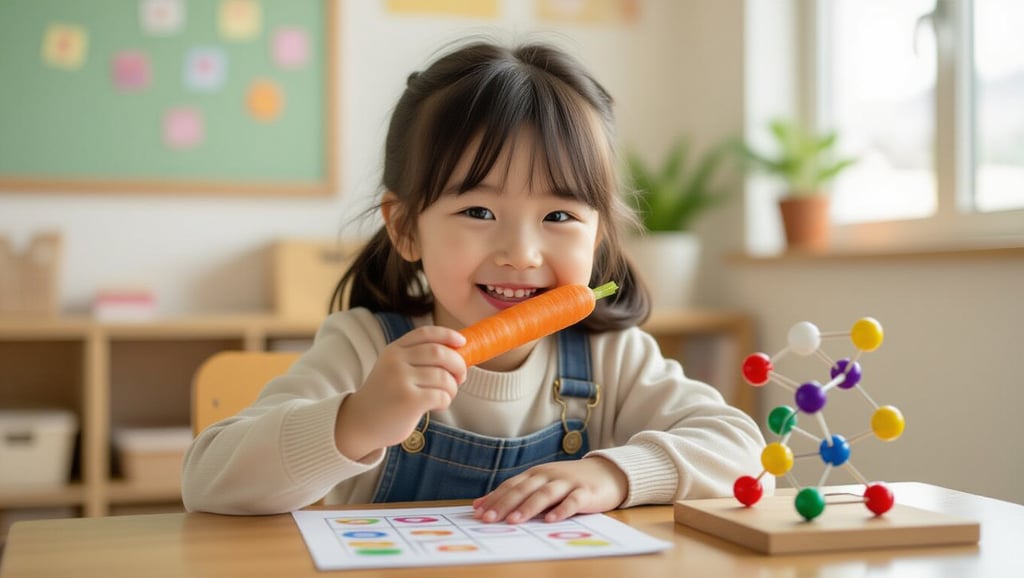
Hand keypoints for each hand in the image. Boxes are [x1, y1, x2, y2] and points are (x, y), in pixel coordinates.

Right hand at [334, 326, 466, 459]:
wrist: (360, 423)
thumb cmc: (385, 396)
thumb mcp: (393, 369)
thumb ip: (416, 359)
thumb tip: (457, 353)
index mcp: (394, 350)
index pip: (425, 334)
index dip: (447, 335)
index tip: (462, 343)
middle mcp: (396, 361)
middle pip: (440, 353)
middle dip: (458, 364)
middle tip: (461, 377)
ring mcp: (401, 380)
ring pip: (444, 376)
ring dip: (453, 387)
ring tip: (446, 395)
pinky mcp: (409, 400)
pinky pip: (441, 395)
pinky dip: (446, 400)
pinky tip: (438, 405)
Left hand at [472, 456, 627, 523]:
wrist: (608, 472)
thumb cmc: (569, 482)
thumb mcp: (542, 484)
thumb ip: (515, 493)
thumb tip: (480, 505)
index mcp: (536, 474)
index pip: (511, 486)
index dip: (495, 498)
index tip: (478, 513)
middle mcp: (549, 476)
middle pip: (524, 489)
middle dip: (505, 504)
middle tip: (489, 519)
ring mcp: (568, 483)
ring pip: (545, 494)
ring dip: (528, 507)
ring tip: (514, 520)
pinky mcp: (586, 492)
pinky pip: (572, 502)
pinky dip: (561, 510)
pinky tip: (550, 520)